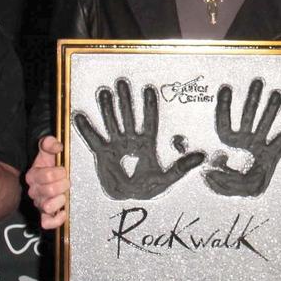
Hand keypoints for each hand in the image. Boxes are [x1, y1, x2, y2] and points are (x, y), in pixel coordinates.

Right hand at [25, 135, 68, 229]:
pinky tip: (63, 212)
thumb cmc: (50, 164)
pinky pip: (46, 222)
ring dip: (59, 200)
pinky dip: (56, 220)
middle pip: (49, 191)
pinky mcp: (45, 216)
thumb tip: (57, 146)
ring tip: (63, 195)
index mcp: (33, 175)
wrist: (50, 175)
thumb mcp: (48, 150)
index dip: (59, 172)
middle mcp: (34, 191)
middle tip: (66, 182)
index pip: (47, 176)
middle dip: (63, 185)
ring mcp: (39, 204)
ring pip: (47, 207)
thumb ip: (50, 143)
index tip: (63, 170)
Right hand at [72, 79, 205, 199]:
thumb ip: (182, 167)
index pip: (149, 121)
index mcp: (147, 144)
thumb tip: (201, 156)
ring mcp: (115, 145)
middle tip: (122, 82)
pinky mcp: (102, 154)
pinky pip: (93, 139)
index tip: (148, 89)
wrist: (129, 199)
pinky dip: (86, 129)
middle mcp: (130, 141)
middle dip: (125, 100)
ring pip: (111, 122)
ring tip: (103, 92)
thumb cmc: (147, 188)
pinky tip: (79, 116)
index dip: (149, 106)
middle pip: (128, 116)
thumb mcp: (167, 178)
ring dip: (107, 108)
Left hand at [203, 79, 280, 196]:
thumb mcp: (221, 180)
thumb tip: (215, 171)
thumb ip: (220, 179)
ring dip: (271, 109)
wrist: (248, 192)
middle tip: (258, 83)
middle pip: (249, 116)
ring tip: (276, 94)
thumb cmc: (234, 184)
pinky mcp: (272, 154)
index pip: (225, 123)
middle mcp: (246, 140)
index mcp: (231, 143)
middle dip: (253, 100)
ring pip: (266, 123)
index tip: (225, 90)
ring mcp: (260, 145)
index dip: (224, 107)